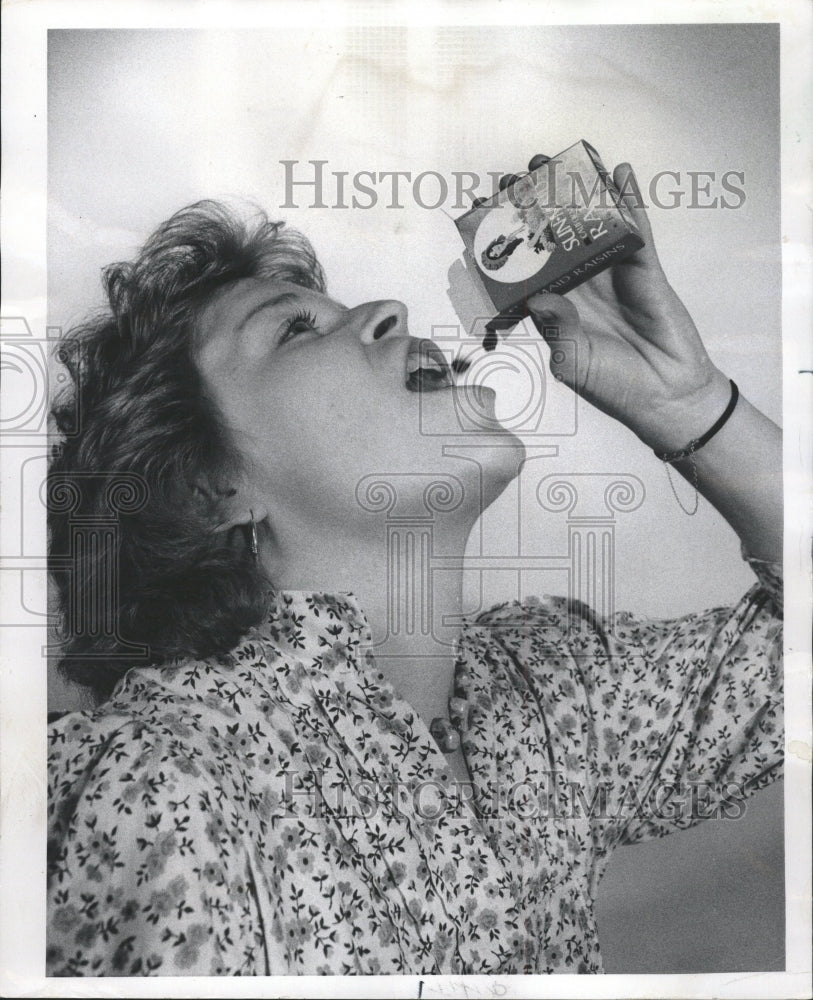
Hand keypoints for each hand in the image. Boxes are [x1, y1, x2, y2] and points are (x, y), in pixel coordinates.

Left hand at [501, 158, 731, 452]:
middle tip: (518, 175)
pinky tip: (620, 173)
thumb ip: (557, 330)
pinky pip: (634, 229)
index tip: (483, 212)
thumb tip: (537, 298)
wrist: (666, 394)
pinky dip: (628, 200)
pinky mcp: (643, 269)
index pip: (522, 267)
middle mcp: (578, 284)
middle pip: (552, 235)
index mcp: (552, 307)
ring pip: (590, 224)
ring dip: (576, 192)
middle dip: (535, 205)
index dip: (505, 240)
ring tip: (557, 161)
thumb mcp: (573, 362)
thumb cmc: (614, 385)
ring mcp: (611, 273)